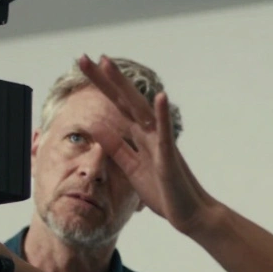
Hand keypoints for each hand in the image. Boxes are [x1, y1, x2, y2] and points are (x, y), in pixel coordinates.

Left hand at [77, 54, 218, 235]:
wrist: (189, 213)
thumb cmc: (164, 191)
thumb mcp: (131, 168)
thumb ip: (116, 148)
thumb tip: (96, 128)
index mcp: (138, 137)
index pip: (115, 106)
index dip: (100, 87)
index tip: (82, 67)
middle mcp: (149, 133)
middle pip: (123, 100)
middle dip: (103, 79)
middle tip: (83, 58)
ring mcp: (160, 142)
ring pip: (140, 108)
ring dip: (124, 86)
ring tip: (108, 64)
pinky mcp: (169, 157)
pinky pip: (165, 134)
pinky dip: (163, 115)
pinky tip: (160, 97)